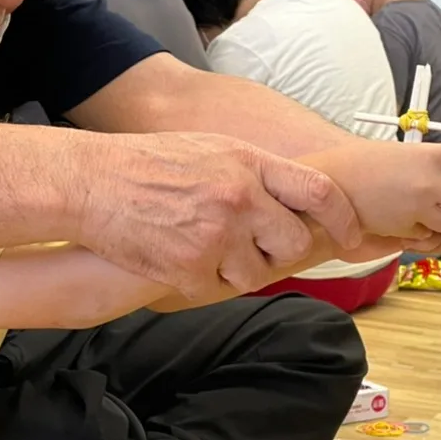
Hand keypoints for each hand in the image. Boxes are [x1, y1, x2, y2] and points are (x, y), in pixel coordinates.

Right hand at [73, 131, 362, 296]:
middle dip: (280, 250)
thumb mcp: (211, 149)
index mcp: (249, 163)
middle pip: (293, 243)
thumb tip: (296, 198)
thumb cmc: (146, 164)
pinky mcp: (190, 270)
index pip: (319, 194)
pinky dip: (203, 282)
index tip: (351, 235)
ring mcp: (216, 236)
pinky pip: (218, 290)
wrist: (90, 183)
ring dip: (238, 269)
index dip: (341, 219)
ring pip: (257, 274)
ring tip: (203, 246)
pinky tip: (180, 258)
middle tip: (255, 245)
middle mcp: (240, 199)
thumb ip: (255, 173)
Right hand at [303, 140, 440, 243]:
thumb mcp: (395, 152)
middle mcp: (430, 183)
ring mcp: (419, 209)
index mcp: (428, 156)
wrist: (328, 185)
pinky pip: (426, 236)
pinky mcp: (405, 230)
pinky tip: (405, 220)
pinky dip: (420, 231)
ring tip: (425, 211)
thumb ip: (423, 162)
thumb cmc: (354, 163)